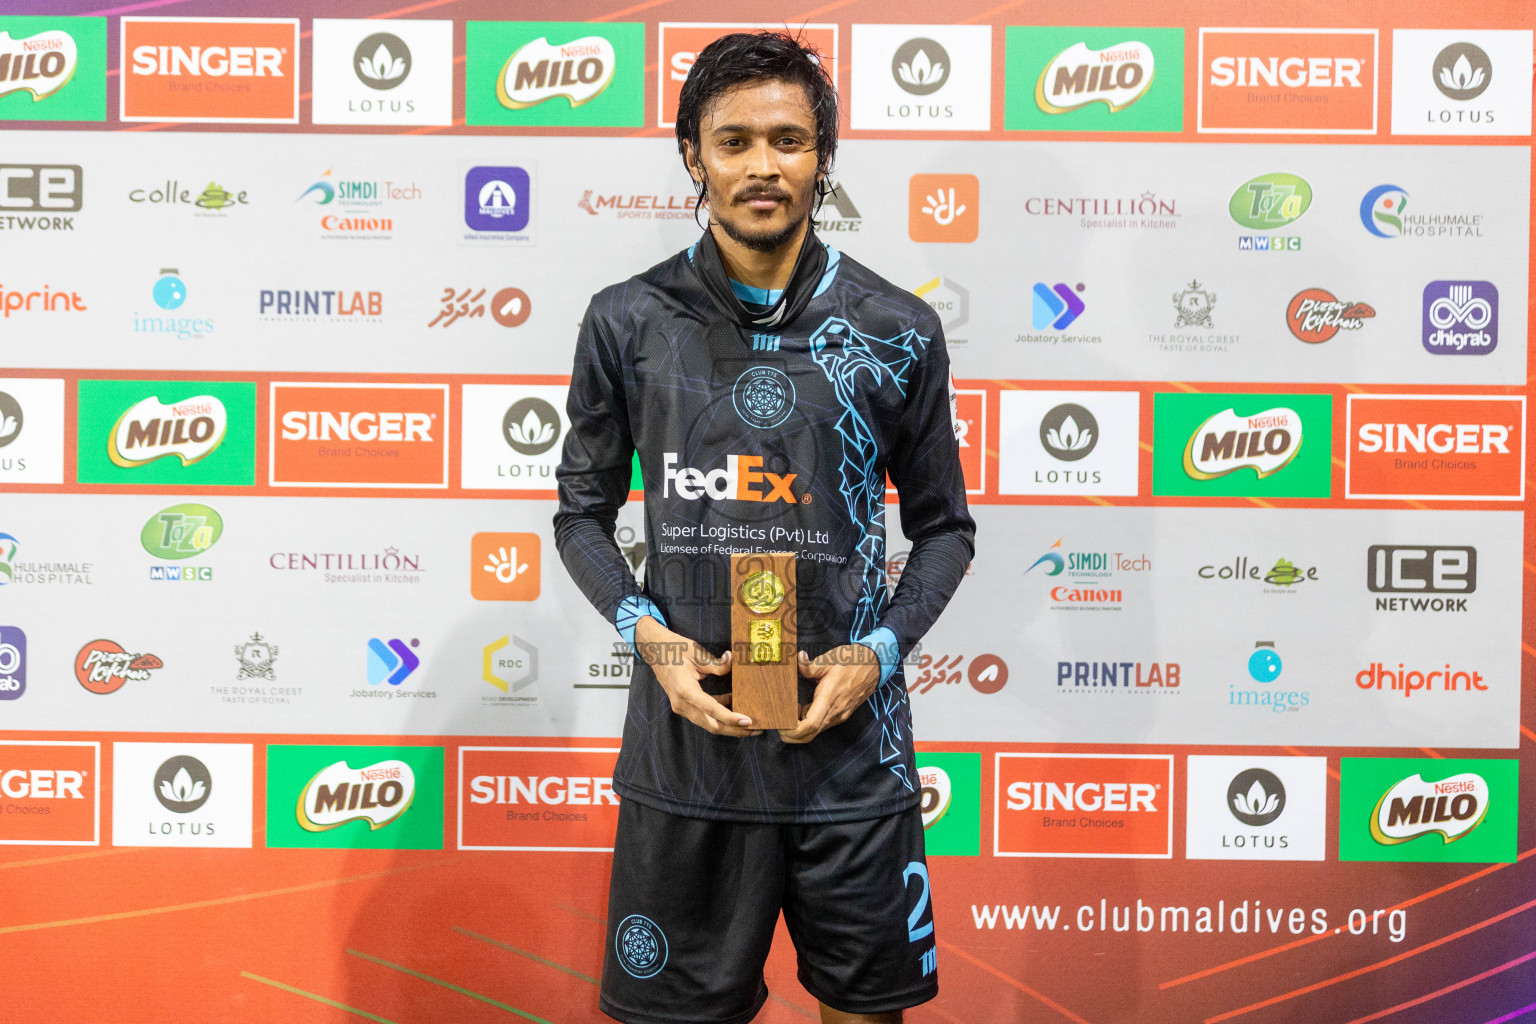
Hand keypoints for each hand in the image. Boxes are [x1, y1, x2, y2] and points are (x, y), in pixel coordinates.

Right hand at [634, 616, 758, 736]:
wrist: (654, 649)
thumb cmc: (674, 648)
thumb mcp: (697, 653)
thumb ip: (716, 664)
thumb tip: (732, 661)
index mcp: (685, 691)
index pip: (712, 710)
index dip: (731, 718)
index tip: (748, 721)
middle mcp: (682, 704)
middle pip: (712, 725)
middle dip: (735, 730)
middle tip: (756, 729)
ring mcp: (681, 706)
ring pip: (708, 724)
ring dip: (729, 725)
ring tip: (749, 724)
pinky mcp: (683, 704)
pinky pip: (704, 715)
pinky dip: (719, 713)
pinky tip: (733, 703)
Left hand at [779, 645, 880, 743]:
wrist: (874, 665)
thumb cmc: (851, 661)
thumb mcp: (828, 659)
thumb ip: (809, 665)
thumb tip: (797, 660)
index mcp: (829, 698)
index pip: (809, 726)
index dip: (792, 730)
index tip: (781, 721)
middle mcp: (835, 712)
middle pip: (809, 736)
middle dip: (791, 734)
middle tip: (780, 720)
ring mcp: (839, 716)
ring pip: (815, 732)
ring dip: (799, 728)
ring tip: (791, 710)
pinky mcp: (841, 715)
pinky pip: (821, 725)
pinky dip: (808, 722)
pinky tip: (803, 708)